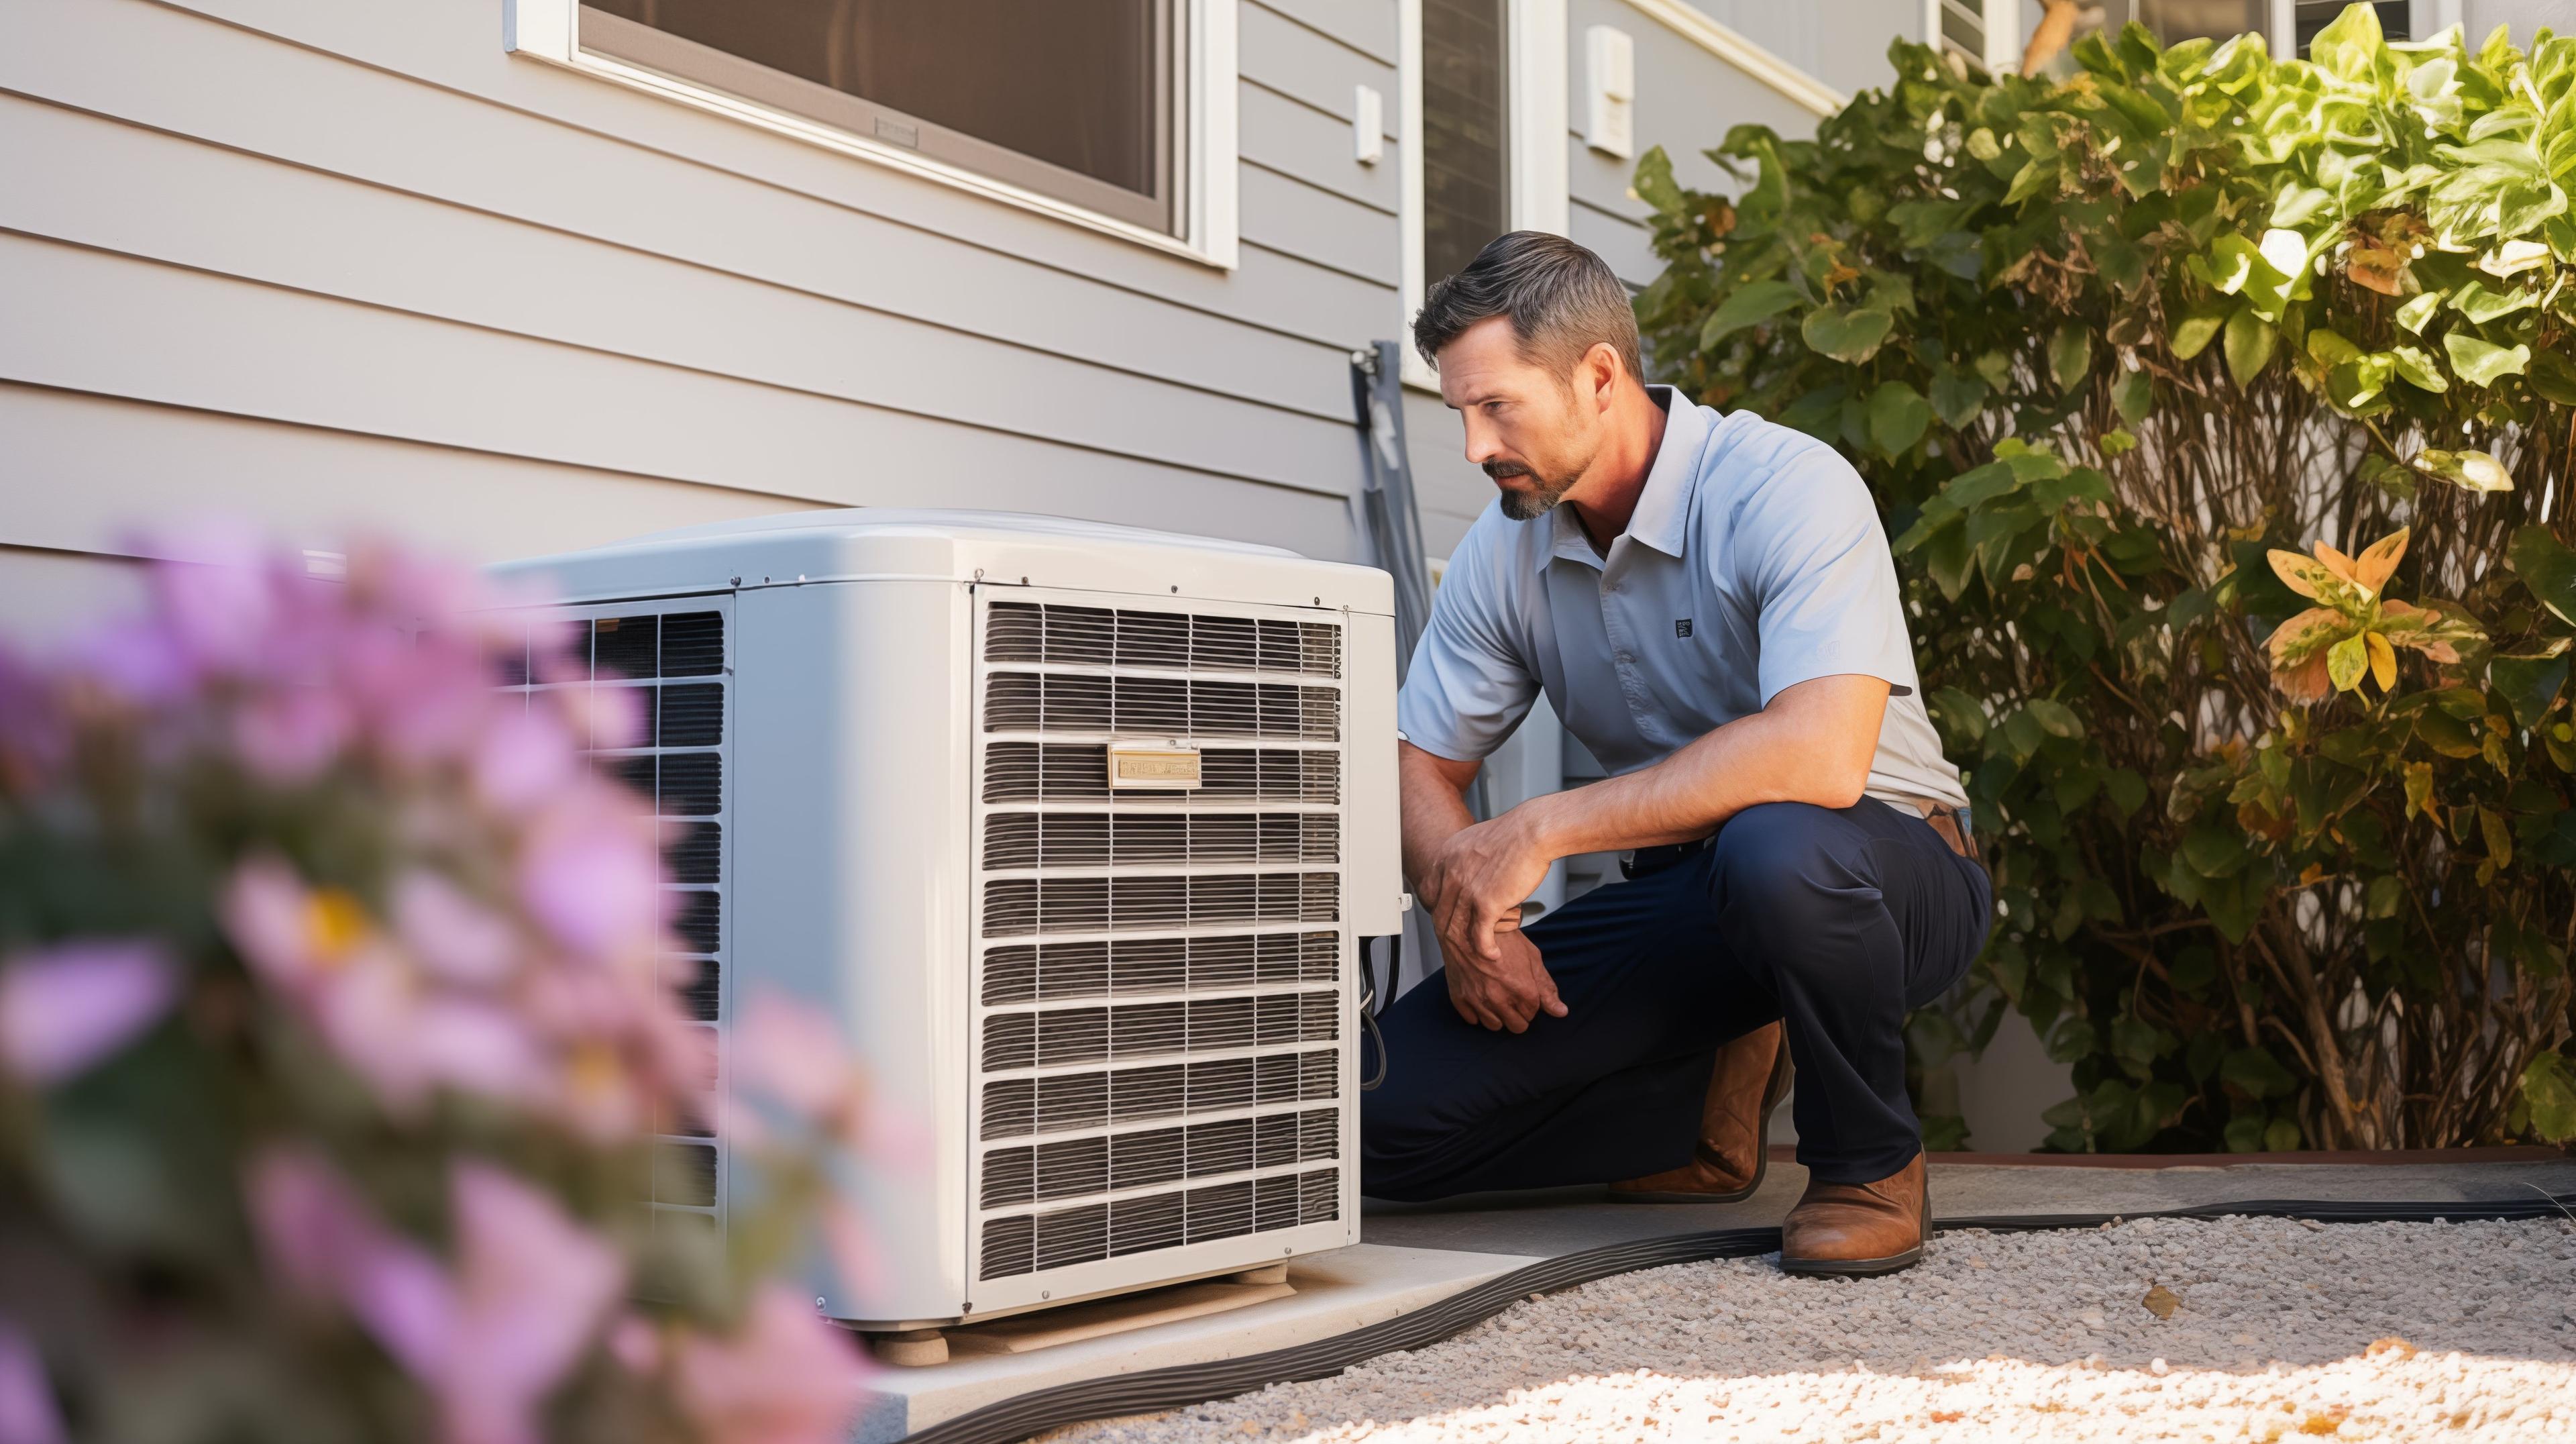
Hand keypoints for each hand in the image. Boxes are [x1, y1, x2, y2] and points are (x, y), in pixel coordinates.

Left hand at [1423, 811, 1555, 973]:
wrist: (1534, 831)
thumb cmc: (1516, 835)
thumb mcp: (1478, 841)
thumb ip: (1467, 857)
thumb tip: (1468, 865)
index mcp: (1448, 857)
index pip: (1429, 891)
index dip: (1437, 907)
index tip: (1448, 916)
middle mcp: (1451, 873)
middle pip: (1441, 912)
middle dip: (1450, 930)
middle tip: (1462, 942)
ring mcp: (1466, 889)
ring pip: (1457, 928)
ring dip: (1467, 945)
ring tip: (1476, 954)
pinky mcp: (1486, 903)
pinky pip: (1479, 936)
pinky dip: (1486, 949)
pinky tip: (1493, 955)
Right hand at [1443, 927, 1564, 1032]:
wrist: (1469, 923)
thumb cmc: (1503, 937)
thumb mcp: (1531, 957)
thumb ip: (1546, 987)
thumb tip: (1561, 1012)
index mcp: (1522, 990)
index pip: (1532, 1014)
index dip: (1530, 1003)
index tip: (1524, 990)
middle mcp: (1500, 1000)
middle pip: (1516, 1027)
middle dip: (1518, 1015)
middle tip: (1512, 997)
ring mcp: (1477, 1000)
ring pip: (1494, 1026)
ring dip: (1498, 1015)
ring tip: (1496, 997)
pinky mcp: (1459, 998)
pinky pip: (1472, 1020)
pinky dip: (1477, 1012)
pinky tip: (1480, 996)